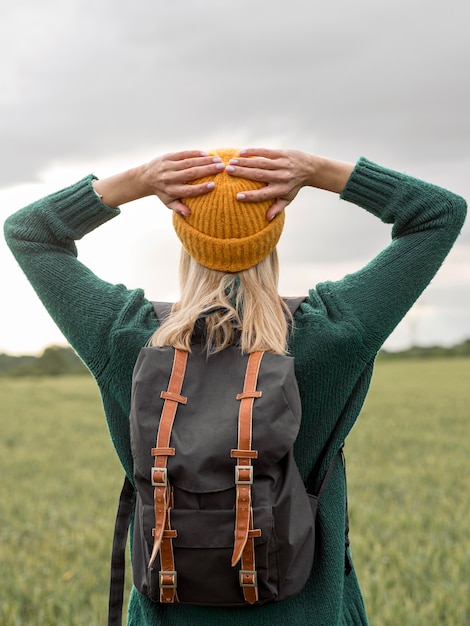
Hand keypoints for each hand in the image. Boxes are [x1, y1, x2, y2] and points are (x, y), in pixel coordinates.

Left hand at [140, 150, 225, 214]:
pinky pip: (183, 154)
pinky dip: (194, 153)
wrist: (146, 177)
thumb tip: (189, 214)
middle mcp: (170, 178)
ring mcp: (168, 166)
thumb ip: (178, 208)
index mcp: (171, 191)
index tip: (214, 185)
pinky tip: (206, 154)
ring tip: (218, 160)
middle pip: (191, 174)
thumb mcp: (168, 203)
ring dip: (204, 160)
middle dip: (207, 170)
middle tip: (221, 168)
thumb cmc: (163, 192)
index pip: (188, 191)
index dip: (201, 188)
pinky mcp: (168, 157)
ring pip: (189, 162)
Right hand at [226, 148, 354, 219]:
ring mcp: (281, 164)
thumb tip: (268, 219)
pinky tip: (241, 152)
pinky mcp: (282, 154)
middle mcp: (281, 177)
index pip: (264, 195)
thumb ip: (277, 208)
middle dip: (243, 173)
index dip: (251, 196)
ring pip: (261, 163)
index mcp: (281, 190)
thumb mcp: (287, 198)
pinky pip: (266, 152)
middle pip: (259, 176)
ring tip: (231, 162)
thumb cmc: (294, 186)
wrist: (310, 169)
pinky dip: (253, 152)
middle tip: (228, 171)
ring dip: (245, 162)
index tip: (237, 197)